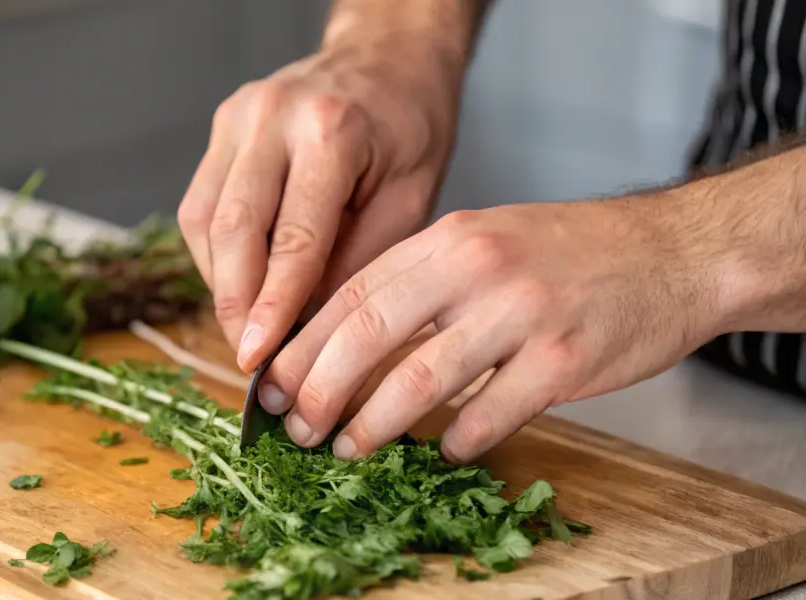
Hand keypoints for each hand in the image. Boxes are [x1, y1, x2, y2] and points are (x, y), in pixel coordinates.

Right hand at [177, 44, 461, 371]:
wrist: (388, 57)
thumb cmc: (410, 126)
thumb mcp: (410, 197)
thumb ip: (359, 260)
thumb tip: (308, 328)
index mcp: (331, 130)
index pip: (292, 238)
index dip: (272, 308)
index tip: (259, 359)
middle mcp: (272, 117)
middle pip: (232, 229)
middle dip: (234, 305)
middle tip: (247, 358)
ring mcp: (238, 117)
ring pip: (204, 220)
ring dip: (221, 283)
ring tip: (247, 327)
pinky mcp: (222, 127)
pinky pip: (202, 204)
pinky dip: (216, 254)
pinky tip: (241, 282)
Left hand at [260, 193, 729, 463]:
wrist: (671, 251)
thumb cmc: (568, 254)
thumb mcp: (485, 241)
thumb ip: (422, 283)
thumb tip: (347, 344)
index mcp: (448, 239)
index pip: (352, 294)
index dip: (303, 345)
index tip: (272, 384)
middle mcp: (477, 268)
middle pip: (370, 336)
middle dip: (320, 390)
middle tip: (296, 428)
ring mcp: (522, 313)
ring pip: (420, 380)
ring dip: (373, 424)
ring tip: (348, 448)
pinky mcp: (564, 360)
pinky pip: (490, 412)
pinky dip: (457, 439)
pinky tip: (442, 450)